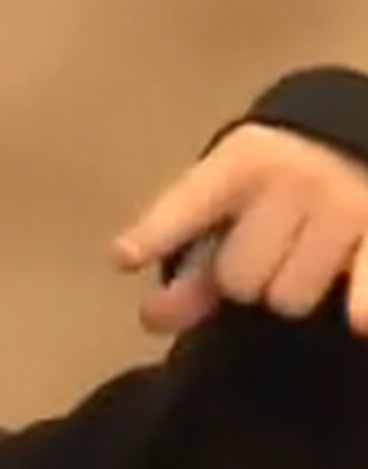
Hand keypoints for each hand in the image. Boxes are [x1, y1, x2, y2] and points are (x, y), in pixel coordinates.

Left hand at [113, 124, 367, 334]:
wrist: (360, 148)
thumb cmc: (279, 192)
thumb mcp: (227, 215)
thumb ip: (186, 272)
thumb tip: (152, 317)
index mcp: (240, 164)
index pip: (190, 206)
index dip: (157, 233)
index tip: (125, 255)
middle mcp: (294, 177)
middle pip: (238, 280)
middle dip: (246, 279)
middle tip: (268, 249)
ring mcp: (345, 202)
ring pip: (289, 297)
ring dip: (293, 291)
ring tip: (311, 255)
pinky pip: (365, 291)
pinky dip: (361, 305)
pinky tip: (358, 320)